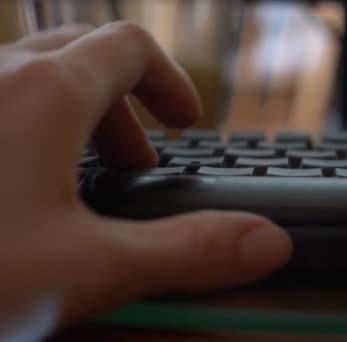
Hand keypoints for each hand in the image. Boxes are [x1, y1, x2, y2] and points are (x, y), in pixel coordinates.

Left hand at [0, 23, 290, 336]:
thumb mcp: (86, 271)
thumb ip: (187, 253)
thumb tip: (269, 244)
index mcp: (43, 94)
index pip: (129, 49)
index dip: (170, 83)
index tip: (188, 123)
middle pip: (81, 54)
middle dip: (124, 104)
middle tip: (138, 162)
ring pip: (28, 76)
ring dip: (72, 115)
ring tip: (78, 178)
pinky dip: (22, 130)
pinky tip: (14, 190)